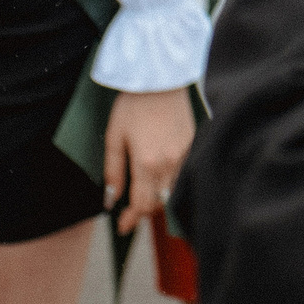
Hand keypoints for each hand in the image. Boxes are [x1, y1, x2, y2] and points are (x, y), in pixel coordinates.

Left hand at [104, 88, 194, 236]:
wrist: (160, 77)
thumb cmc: (133, 104)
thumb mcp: (114, 137)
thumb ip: (113, 171)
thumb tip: (111, 200)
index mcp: (147, 163)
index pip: (141, 205)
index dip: (130, 220)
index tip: (121, 226)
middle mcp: (170, 163)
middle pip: (158, 202)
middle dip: (143, 212)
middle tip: (129, 214)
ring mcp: (184, 154)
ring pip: (172, 191)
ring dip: (158, 199)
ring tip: (143, 198)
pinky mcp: (193, 144)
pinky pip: (182, 174)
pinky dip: (170, 183)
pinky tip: (160, 178)